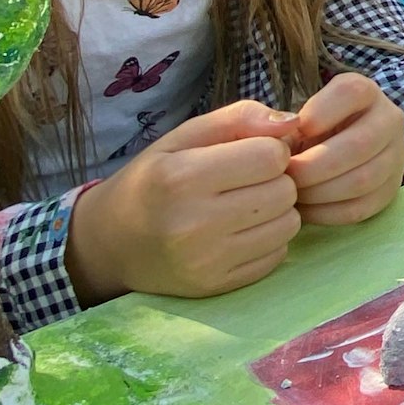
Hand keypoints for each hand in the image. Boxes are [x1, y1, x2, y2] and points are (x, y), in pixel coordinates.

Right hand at [65, 99, 302, 305]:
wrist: (111, 243)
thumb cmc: (153, 179)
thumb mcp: (184, 136)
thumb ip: (240, 118)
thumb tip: (292, 123)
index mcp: (182, 177)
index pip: (271, 156)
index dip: (270, 150)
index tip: (250, 155)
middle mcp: (193, 223)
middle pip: (285, 191)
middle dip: (276, 180)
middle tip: (248, 182)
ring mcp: (206, 261)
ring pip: (289, 224)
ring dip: (277, 211)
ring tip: (246, 206)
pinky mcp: (217, 286)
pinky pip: (278, 255)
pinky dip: (269, 240)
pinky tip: (240, 233)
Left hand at [288, 73, 403, 225]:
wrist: (326, 154)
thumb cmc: (300, 133)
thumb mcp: (282, 117)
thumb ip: (265, 118)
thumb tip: (284, 128)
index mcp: (363, 92)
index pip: (351, 92)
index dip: (321, 112)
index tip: (296, 131)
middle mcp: (388, 119)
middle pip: (360, 143)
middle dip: (314, 166)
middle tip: (286, 177)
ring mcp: (395, 156)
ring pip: (363, 179)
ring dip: (320, 192)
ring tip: (293, 194)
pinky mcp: (389, 191)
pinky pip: (362, 208)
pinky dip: (327, 213)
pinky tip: (306, 209)